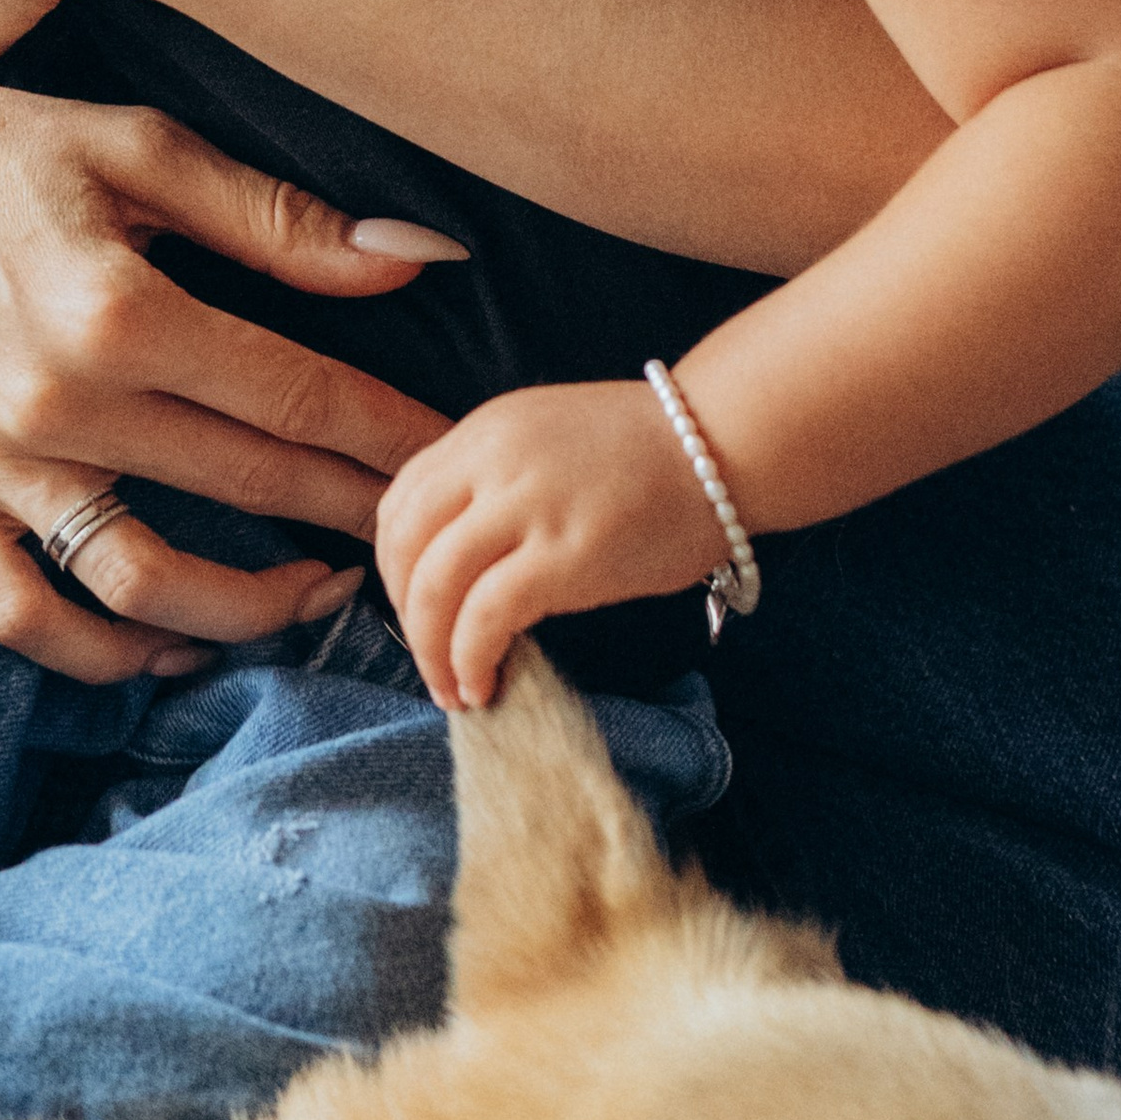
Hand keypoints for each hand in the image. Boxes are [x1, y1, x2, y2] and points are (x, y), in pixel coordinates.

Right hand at [0, 43, 453, 680]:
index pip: (295, 399)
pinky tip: (175, 642)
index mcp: (118, 309)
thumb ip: (279, 220)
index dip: (388, 436)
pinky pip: (26, 616)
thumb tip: (418, 264)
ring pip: (145, 587)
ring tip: (321, 590)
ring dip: (250, 610)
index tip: (451, 458)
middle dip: (353, 513)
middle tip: (420, 527)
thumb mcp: (140, 149)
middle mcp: (56, 403)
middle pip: (246, 488)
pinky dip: (105, 653)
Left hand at [375, 378, 729, 712]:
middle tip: (429, 659)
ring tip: (452, 688)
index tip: (415, 609)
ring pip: (433, 587)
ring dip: (430, 651)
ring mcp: (526, 506)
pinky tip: (483, 685)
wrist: (726, 442)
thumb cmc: (652, 452)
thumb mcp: (550, 440)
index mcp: (485, 431)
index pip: (401, 504)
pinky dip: (469, 659)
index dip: (394, 568)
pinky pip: (485, 616)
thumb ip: (498, 483)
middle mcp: (492, 461)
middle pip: (403, 548)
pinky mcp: (564, 555)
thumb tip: (461, 560)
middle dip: (404, 616)